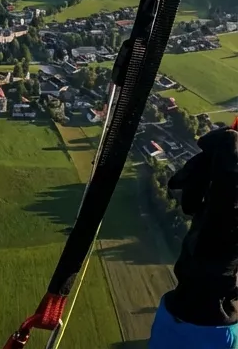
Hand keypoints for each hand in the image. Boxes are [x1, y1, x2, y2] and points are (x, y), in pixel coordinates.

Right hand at [165, 127, 237, 325]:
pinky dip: (194, 187)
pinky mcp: (226, 203)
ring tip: (184, 200)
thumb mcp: (224, 202)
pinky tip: (187, 203)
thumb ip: (228, 167)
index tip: (203, 145)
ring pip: (216, 167)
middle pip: (229, 157)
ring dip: (194, 179)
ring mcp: (237, 198)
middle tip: (181, 180)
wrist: (207, 279)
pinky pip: (210, 180)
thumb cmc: (219, 245)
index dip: (228, 141)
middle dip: (202, 166)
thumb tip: (229, 135)